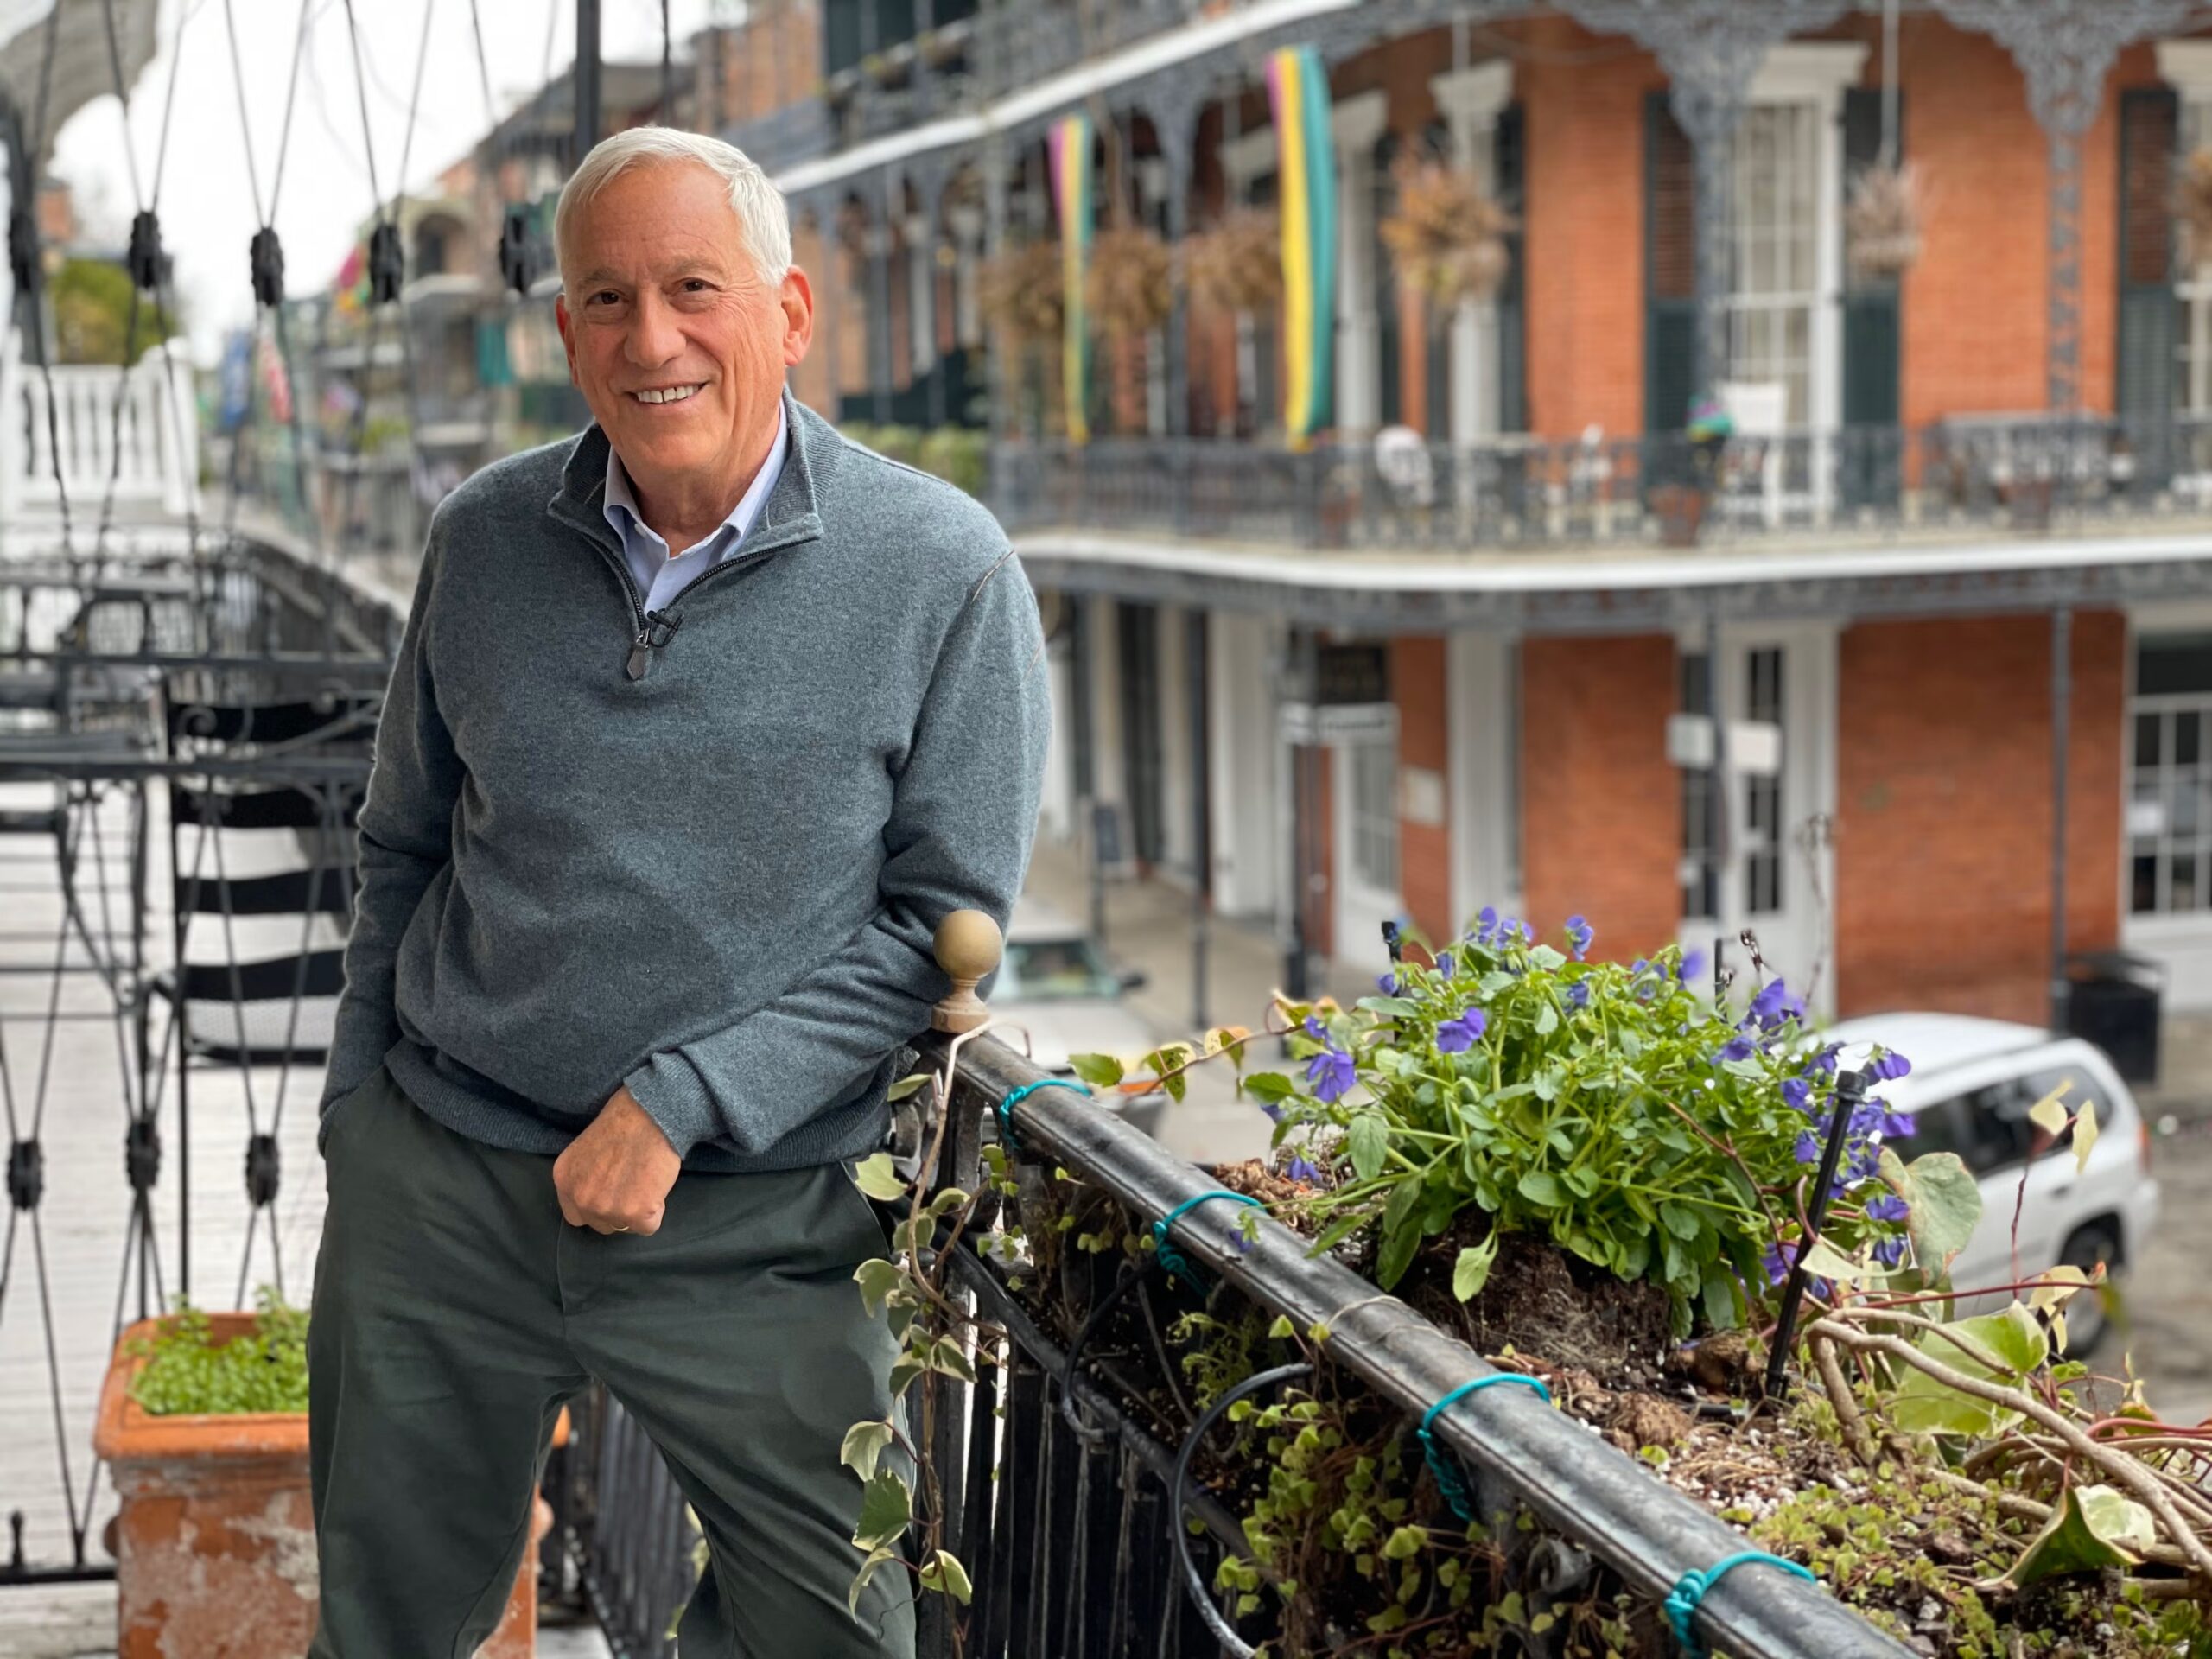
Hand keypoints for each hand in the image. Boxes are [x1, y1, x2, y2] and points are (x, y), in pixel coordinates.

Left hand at [553, 1086, 681, 1235]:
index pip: (576, 1216)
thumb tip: (599, 1196)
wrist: (649, 1115)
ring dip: (637, 1211)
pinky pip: (648, 1227)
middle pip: (601, 1225)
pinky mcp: (635, 1214)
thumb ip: (584, 1178)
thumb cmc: (623, 1124)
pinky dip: (656, 1211)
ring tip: (645, 1182)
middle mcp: (580, 1199)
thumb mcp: (584, 1151)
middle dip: (617, 1212)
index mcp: (565, 1181)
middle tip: (633, 1187)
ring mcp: (606, 1209)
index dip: (597, 1208)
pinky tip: (656, 1186)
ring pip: (625, 1226)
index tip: (612, 1195)